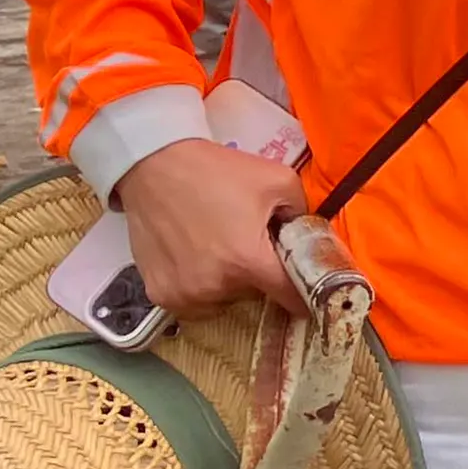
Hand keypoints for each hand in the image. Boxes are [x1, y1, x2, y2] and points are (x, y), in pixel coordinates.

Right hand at [112, 139, 303, 316]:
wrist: (155, 167)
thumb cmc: (218, 172)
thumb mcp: (279, 180)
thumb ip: (303, 215)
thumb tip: (308, 240)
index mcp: (248, 261)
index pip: (291, 296)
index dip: (304, 295)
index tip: (312, 294)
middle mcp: (215, 285)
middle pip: (255, 294)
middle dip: (260, 273)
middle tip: (251, 244)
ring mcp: (184, 294)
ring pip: (224, 299)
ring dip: (229, 282)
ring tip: (220, 247)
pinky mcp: (160, 295)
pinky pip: (194, 301)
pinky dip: (201, 285)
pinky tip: (197, 256)